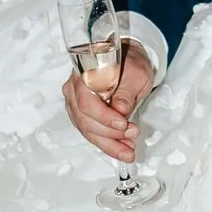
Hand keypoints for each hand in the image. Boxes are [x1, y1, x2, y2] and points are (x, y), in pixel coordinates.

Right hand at [63, 41, 154, 160]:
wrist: (128, 61)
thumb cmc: (130, 63)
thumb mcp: (136, 73)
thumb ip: (127, 91)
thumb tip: (121, 109)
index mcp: (84, 73)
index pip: (87, 101)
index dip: (104, 117)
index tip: (123, 124)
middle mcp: (74, 88)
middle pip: (85, 119)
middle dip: (110, 133)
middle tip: (132, 135)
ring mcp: (75, 102)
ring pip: (87, 130)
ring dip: (109, 143)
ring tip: (128, 149)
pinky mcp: (81, 114)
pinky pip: (90, 132)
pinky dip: (107, 142)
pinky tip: (121, 147)